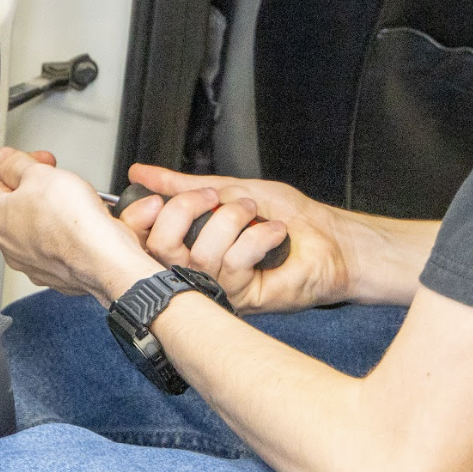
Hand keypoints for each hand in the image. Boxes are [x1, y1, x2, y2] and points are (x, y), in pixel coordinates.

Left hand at [0, 148, 158, 302]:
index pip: (1, 183)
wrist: (103, 259)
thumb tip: (2, 158)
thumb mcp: (39, 174)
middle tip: (60, 182)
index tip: (39, 162)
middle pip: (21, 206)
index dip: (23, 167)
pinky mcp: (58, 273)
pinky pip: (62, 246)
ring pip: (43, 227)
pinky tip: (83, 226)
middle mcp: (10, 246)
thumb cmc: (71, 223)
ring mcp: (34, 263)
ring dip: (57, 212)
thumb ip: (15, 164)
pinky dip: (71, 235)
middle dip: (42, 190)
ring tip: (76, 204)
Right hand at [117, 165, 352, 312]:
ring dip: (232, 220)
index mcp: (188, 243)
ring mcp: (218, 286)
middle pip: (160, 247)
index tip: (157, 198)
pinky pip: (232, 264)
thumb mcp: (228, 188)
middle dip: (186, 210)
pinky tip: (275, 235)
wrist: (330, 238)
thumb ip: (184, 184)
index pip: (142, 238)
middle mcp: (197, 268)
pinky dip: (257, 237)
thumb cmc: (289, 217)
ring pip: (201, 254)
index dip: (141, 217)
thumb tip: (142, 173)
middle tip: (215, 199)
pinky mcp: (242, 298)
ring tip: (255, 214)